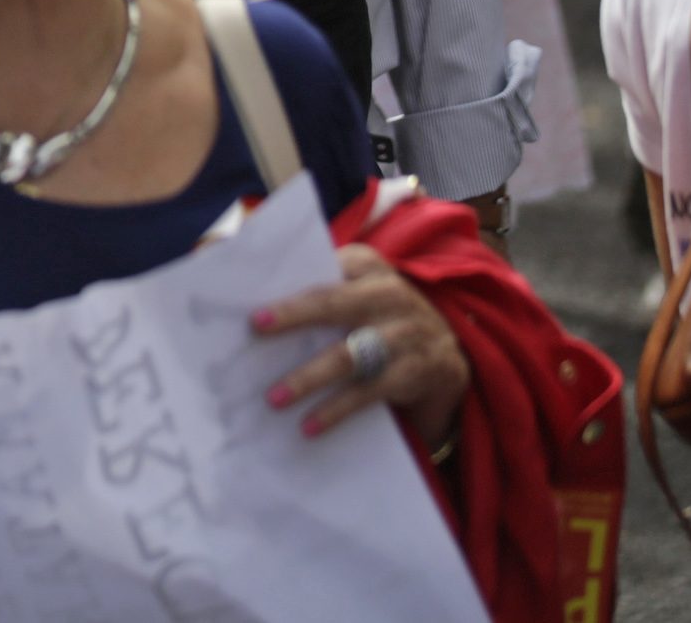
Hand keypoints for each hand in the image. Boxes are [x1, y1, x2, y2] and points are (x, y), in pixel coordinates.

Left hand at [254, 242, 470, 446]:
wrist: (446, 358)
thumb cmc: (379, 319)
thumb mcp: (358, 293)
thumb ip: (316, 287)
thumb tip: (244, 292)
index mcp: (368, 266)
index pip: (323, 263)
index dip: (287, 273)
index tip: (252, 288)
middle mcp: (389, 293)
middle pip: (333, 302)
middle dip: (293, 314)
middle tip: (256, 327)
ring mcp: (405, 333)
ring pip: (349, 355)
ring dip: (308, 377)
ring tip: (274, 398)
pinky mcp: (415, 372)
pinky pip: (368, 392)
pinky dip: (336, 409)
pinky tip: (309, 426)